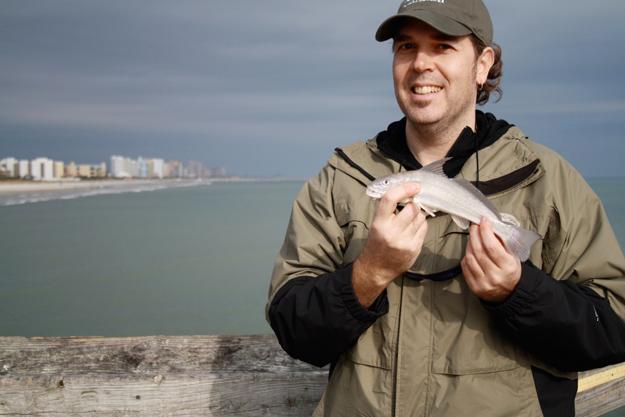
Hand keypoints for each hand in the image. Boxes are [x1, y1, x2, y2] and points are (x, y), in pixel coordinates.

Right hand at [352, 182, 427, 306]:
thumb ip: (388, 210)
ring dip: (418, 215)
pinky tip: (412, 230)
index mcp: (379, 223)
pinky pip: (424, 229)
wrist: (376, 268)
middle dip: (414, 204)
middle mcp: (392, 232)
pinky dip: (420, 225)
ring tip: (409, 221)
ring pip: (420, 218)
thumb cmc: (376, 242)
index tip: (414, 185)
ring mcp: (405, 241)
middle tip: (411, 205)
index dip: (404, 188)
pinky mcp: (414, 249)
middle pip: (412, 208)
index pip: (390, 199)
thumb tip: (406, 192)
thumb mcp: (376, 224)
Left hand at [461, 217, 521, 302]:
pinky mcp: (474, 287)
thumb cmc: (510, 271)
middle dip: (475, 234)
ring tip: (473, 237)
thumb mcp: (513, 256)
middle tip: (474, 226)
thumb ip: (502, 242)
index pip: (492, 246)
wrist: (509, 293)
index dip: (485, 231)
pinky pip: (465, 266)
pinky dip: (466, 255)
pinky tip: (470, 251)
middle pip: (479, 251)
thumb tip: (490, 227)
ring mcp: (483, 283)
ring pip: (470, 257)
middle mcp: (495, 276)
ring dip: (469, 244)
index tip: (483, 221)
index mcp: (508, 267)